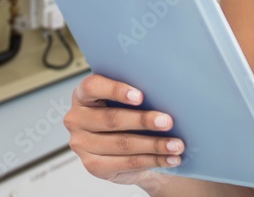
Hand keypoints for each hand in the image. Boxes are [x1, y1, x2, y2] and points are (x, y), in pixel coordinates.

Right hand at [62, 73, 184, 187]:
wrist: (124, 148)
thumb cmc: (126, 114)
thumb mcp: (125, 99)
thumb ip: (134, 92)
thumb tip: (166, 90)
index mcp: (82, 95)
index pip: (92, 87)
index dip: (116, 90)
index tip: (140, 96)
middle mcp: (77, 119)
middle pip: (111, 118)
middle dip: (143, 120)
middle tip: (167, 121)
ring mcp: (82, 144)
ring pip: (122, 144)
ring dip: (153, 145)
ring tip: (176, 144)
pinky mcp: (93, 166)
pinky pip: (126, 163)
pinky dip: (152, 160)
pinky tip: (170, 158)